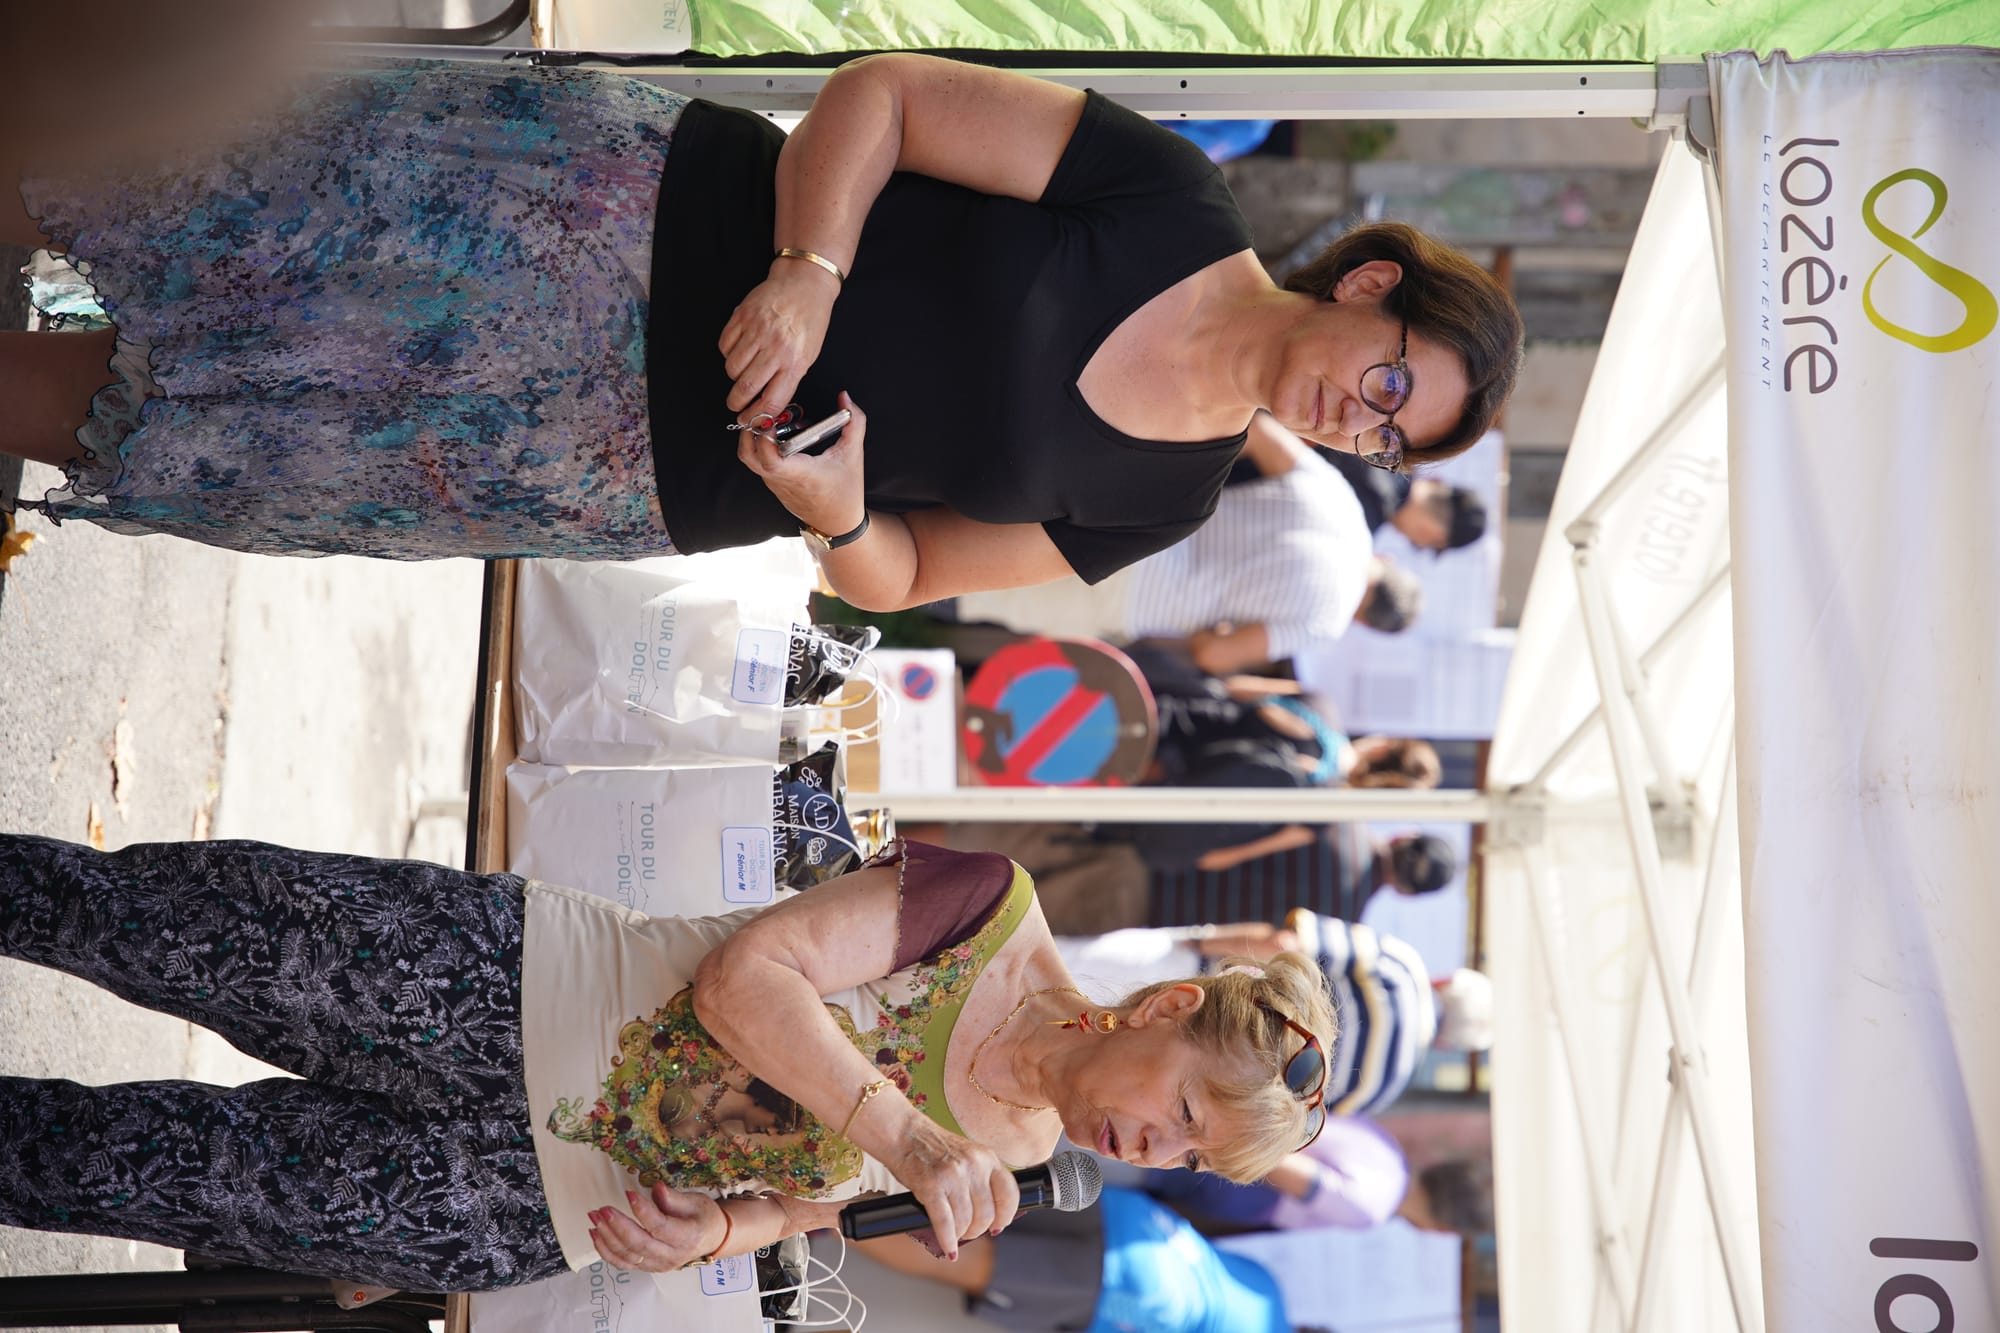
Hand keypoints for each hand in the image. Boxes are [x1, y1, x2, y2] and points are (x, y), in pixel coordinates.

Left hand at [589, 1184, 726, 1272]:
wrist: (711, 1238)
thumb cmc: (703, 1217)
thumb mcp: (696, 1201)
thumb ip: (674, 1197)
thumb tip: (656, 1188)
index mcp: (688, 1237)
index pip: (660, 1227)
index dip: (643, 1211)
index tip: (629, 1194)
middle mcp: (672, 1255)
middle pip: (640, 1245)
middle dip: (618, 1226)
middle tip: (603, 1210)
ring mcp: (658, 1265)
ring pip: (628, 1256)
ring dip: (607, 1237)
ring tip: (595, 1217)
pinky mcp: (647, 1267)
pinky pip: (623, 1264)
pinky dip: (606, 1251)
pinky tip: (596, 1235)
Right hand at [719, 261, 838, 424]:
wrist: (804, 283)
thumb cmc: (809, 320)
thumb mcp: (808, 355)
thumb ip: (788, 379)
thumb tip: (767, 404)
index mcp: (795, 362)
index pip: (772, 401)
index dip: (756, 417)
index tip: (748, 421)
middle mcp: (775, 348)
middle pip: (746, 387)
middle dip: (736, 402)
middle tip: (735, 403)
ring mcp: (757, 331)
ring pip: (732, 368)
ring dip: (734, 375)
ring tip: (743, 370)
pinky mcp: (741, 317)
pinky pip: (724, 346)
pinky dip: (728, 353)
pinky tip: (740, 348)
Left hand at [735, 391, 867, 537]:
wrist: (838, 523)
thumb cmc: (845, 492)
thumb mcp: (854, 455)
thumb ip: (854, 422)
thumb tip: (845, 397)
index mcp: (801, 475)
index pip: (770, 459)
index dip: (764, 438)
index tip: (772, 419)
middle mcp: (782, 480)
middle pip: (748, 456)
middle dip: (750, 431)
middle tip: (765, 414)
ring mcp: (774, 483)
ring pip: (749, 458)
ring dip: (753, 437)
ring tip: (771, 422)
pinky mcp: (772, 483)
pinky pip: (757, 462)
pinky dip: (760, 446)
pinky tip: (778, 436)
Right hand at [890, 1121, 1021, 1258]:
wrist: (903, 1133)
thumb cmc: (933, 1148)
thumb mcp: (968, 1155)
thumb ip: (981, 1178)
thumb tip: (992, 1215)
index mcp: (987, 1157)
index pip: (1009, 1194)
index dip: (1005, 1216)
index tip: (998, 1226)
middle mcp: (974, 1166)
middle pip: (987, 1214)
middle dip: (978, 1230)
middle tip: (968, 1232)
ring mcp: (953, 1176)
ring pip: (966, 1221)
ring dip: (961, 1235)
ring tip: (955, 1235)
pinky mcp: (931, 1186)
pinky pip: (945, 1223)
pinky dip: (947, 1240)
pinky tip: (949, 1248)